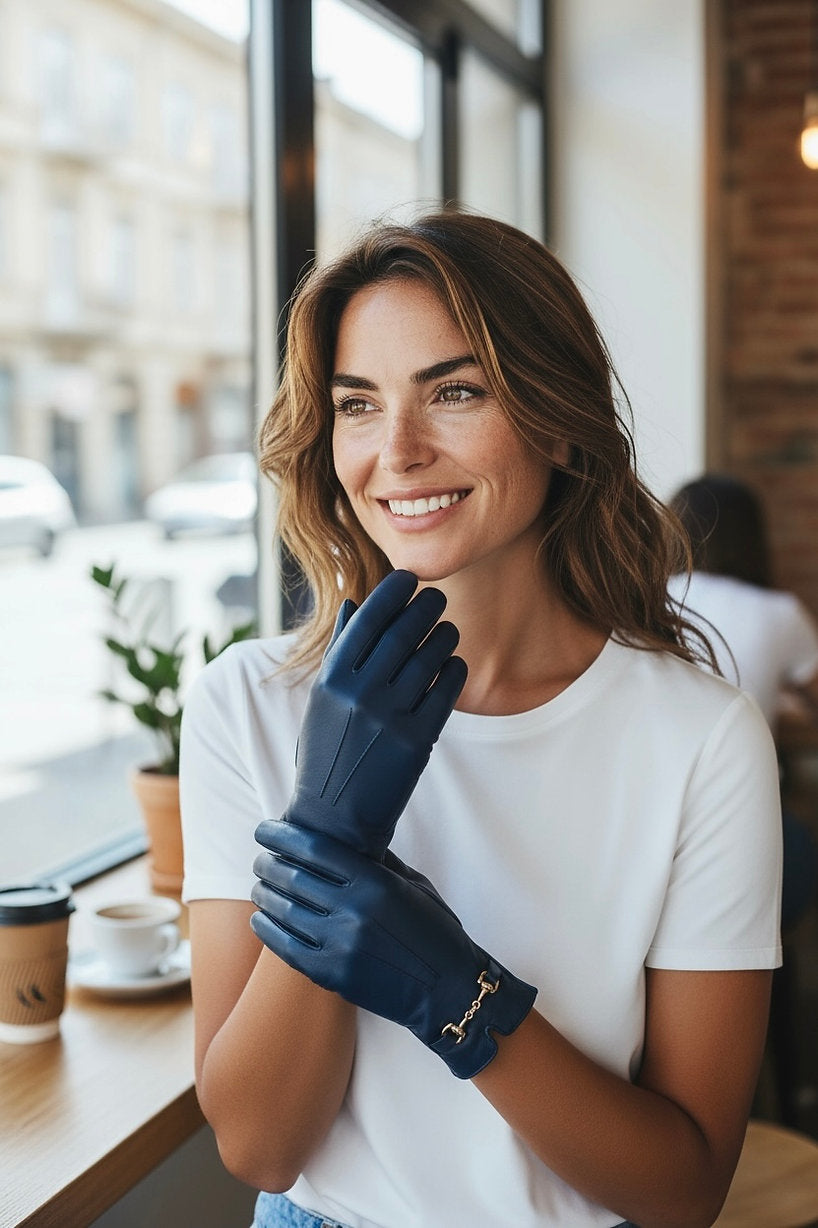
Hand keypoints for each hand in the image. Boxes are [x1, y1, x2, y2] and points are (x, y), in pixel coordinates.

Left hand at [251, 821, 536, 1078]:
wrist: (448, 988)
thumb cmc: (434, 930)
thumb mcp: (412, 885)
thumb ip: (376, 860)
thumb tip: (343, 836)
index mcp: (374, 882)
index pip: (313, 848)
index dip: (282, 835)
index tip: (265, 829)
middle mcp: (353, 911)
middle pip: (292, 876)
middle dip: (268, 862)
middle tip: (260, 857)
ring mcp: (340, 945)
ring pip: (283, 910)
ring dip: (264, 893)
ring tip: (259, 885)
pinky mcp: (332, 975)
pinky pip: (286, 947)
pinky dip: (268, 929)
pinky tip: (261, 918)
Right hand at [258, 570, 466, 860]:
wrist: (334, 820)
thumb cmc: (326, 754)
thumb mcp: (322, 702)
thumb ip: (339, 653)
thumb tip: (354, 604)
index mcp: (331, 680)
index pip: (368, 620)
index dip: (392, 593)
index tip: (408, 578)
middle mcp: (359, 694)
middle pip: (403, 633)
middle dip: (425, 608)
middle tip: (437, 598)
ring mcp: (390, 717)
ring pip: (429, 657)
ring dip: (443, 636)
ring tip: (447, 630)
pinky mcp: (418, 741)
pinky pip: (445, 690)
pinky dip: (453, 669)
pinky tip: (453, 662)